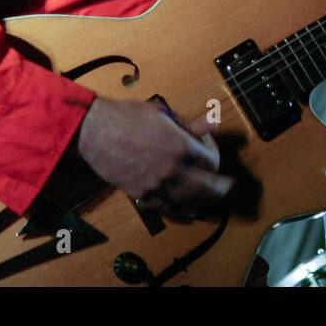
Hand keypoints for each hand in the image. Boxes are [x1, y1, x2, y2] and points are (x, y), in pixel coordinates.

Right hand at [75, 97, 232, 217]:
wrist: (97, 132)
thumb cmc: (128, 117)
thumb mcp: (163, 113)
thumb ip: (190, 123)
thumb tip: (213, 122)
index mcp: (181, 147)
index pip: (212, 161)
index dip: (215, 155)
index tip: (210, 151)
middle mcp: (174, 170)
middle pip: (208, 187)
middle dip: (220, 188)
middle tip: (228, 187)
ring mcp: (158, 185)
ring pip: (190, 201)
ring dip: (204, 201)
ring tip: (212, 201)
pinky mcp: (143, 195)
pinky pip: (167, 208)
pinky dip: (181, 212)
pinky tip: (189, 212)